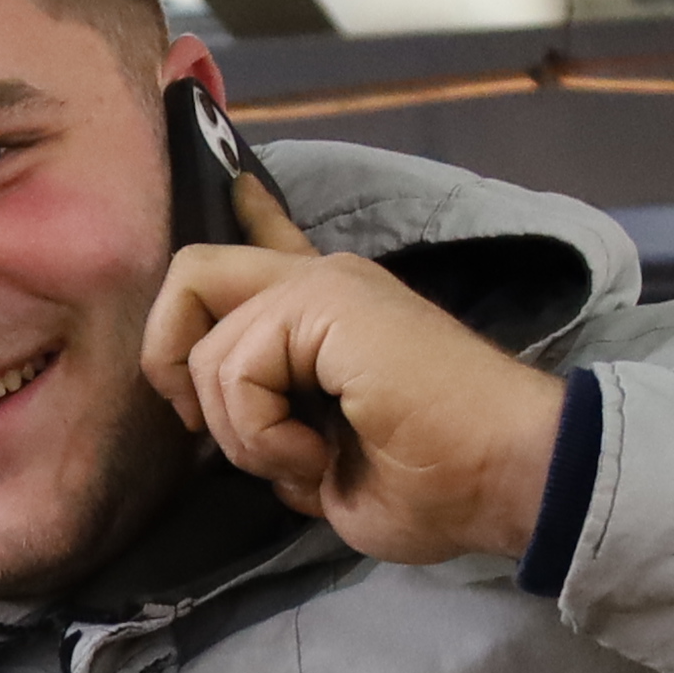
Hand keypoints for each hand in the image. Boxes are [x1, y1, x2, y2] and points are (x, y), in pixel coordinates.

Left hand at [139, 245, 572, 572]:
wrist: (506, 478)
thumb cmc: (439, 487)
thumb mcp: (331, 472)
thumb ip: (281, 439)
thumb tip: (247, 449)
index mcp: (333, 319)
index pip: (271, 240)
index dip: (244, 213)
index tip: (234, 185)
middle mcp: (324, 286)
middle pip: (193, 273)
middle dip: (167, 359)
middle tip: (207, 429)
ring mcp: (325, 285)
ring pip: (205, 350)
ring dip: (240, 435)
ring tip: (309, 462)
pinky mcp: (327, 298)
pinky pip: (236, 370)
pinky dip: (261, 434)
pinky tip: (320, 457)